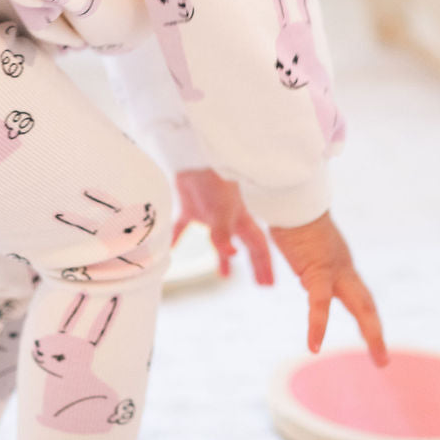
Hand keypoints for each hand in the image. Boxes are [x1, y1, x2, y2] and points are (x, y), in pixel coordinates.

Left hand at [173, 169, 273, 285]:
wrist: (192, 155)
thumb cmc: (212, 180)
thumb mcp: (221, 210)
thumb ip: (223, 234)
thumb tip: (232, 255)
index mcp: (241, 219)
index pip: (258, 246)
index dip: (264, 265)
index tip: (268, 284)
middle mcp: (230, 218)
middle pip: (246, 245)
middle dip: (254, 264)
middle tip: (261, 283)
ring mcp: (210, 212)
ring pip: (220, 239)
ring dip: (223, 257)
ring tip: (224, 275)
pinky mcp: (191, 206)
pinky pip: (185, 227)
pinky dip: (178, 239)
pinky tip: (171, 250)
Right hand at [269, 213, 388, 364]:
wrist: (292, 197)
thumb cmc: (292, 211)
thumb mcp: (301, 241)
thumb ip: (305, 256)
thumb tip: (300, 271)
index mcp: (339, 262)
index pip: (357, 294)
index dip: (365, 316)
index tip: (369, 337)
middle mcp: (343, 267)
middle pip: (366, 304)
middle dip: (375, 332)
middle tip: (383, 361)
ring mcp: (334, 269)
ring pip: (361, 305)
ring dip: (373, 333)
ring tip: (380, 359)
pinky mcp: (317, 270)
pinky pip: (319, 302)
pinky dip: (317, 325)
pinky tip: (313, 346)